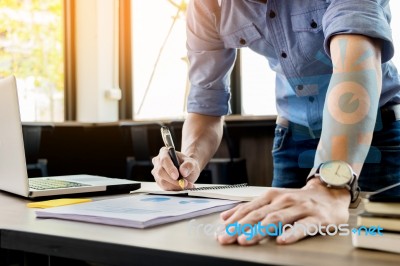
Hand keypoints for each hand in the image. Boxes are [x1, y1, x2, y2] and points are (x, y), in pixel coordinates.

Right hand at [151, 147, 200, 189]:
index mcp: (164, 152)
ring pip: (162, 181)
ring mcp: (157, 172)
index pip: (164, 160)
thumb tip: (183, 172)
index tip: (177, 176)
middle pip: (161, 172)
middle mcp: (158, 162)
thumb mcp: (192, 163)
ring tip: (187, 186)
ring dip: (175, 186)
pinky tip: (182, 188)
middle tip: (185, 183)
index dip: (170, 169)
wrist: (187, 171)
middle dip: (173, 180)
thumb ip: (188, 165)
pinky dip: (174, 189)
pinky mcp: (159, 181)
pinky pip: (164, 187)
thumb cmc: (187, 164)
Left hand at [217, 178, 349, 244]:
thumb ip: (252, 208)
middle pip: (258, 214)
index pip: (249, 208)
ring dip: (259, 230)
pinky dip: (291, 234)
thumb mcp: (274, 200)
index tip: (222, 231)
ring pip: (276, 219)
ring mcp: (300, 208)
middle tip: (228, 238)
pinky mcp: (317, 218)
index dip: (234, 220)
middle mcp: (284, 200)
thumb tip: (226, 217)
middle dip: (240, 227)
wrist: (330, 192)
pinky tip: (281, 241)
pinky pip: (303, 227)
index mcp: (272, 196)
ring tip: (246, 240)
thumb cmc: (298, 200)